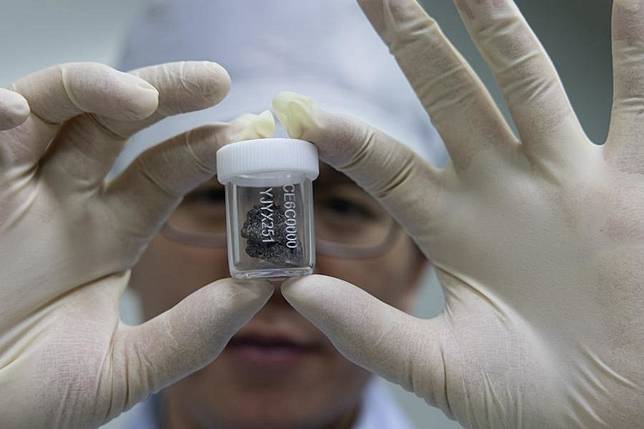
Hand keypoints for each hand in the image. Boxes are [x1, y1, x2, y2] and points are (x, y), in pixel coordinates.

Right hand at [0, 62, 273, 427]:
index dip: (204, 147)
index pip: (164, 171)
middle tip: (217, 82)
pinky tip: (16, 113)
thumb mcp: (121, 367)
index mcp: (108, 234)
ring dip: (96, 89)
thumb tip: (260, 289)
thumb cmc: (27, 396)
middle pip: (120, 125)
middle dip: (166, 96)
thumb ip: (190, 333)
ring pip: (56, 110)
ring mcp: (15, 189)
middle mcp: (66, 200)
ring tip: (142, 99)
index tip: (250, 132)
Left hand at [274, 1, 643, 426]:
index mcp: (453, 228)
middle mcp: (503, 190)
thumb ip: (370, 333)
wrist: (616, 414)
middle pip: (447, 97)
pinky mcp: (634, 188)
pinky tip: (628, 2)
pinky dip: (637, 56)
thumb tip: (296, 289)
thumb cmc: (532, 401)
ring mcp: (568, 180)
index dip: (345, 137)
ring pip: (528, 84)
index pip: (388, 165)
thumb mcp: (441, 369)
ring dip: (500, 28)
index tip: (297, 109)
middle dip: (411, 41)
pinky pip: (640, 107)